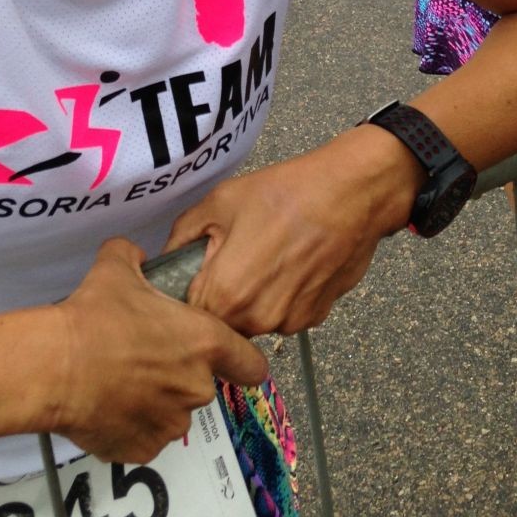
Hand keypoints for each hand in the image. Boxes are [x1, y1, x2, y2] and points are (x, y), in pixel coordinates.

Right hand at [45, 239, 266, 463]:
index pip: (252, 364)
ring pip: (172, 414)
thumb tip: (135, 253)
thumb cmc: (94, 316)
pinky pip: (144, 437)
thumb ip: (134, 255)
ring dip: (155, 402)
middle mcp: (197, 388)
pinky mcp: (142, 449)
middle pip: (201, 386)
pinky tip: (105, 405)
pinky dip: (130, 426)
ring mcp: (171, 424)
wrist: (55, 367)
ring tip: (118, 381)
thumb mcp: (116, 267)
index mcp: (203, 343)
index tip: (231, 361)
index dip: (243, 362)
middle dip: (177, 375)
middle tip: (142, 358)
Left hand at [164, 126, 422, 335]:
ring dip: (255, 297)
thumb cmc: (286, 193)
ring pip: (256, 319)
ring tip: (269, 254)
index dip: (191, 293)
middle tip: (236, 256)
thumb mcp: (221, 201)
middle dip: (223, 296)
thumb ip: (183, 235)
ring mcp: (290, 322)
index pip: (190, 316)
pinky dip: (284, 295)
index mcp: (226, 295)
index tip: (197, 273)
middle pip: (224, 322)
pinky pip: (285, 314)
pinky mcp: (316, 318)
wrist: (350, 193)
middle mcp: (258, 320)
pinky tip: (293, 262)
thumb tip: (165, 258)